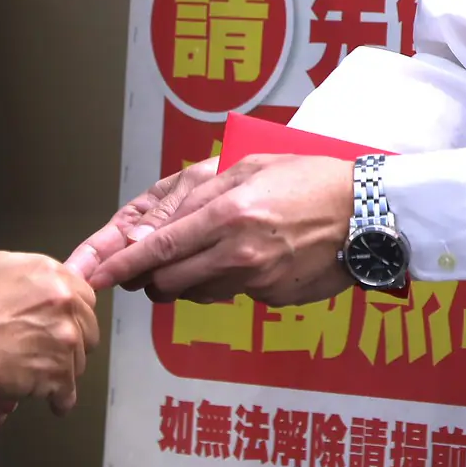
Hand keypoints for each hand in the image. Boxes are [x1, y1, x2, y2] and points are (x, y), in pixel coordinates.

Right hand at [0, 251, 100, 414]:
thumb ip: (33, 273)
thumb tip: (57, 281)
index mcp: (49, 273)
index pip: (83, 295)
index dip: (69, 314)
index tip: (60, 325)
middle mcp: (62, 300)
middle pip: (88, 327)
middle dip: (70, 341)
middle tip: (45, 349)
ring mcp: (64, 336)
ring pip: (79, 360)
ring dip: (60, 369)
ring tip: (32, 371)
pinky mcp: (59, 370)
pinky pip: (68, 392)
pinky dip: (56, 399)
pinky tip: (43, 397)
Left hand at [81, 155, 353, 305]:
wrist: (370, 215)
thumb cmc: (311, 181)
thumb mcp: (252, 168)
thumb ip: (202, 194)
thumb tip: (162, 225)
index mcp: (228, 215)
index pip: (159, 250)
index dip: (122, 266)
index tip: (95, 277)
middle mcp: (238, 254)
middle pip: (168, 283)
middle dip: (152, 277)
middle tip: (155, 263)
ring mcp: (257, 282)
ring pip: (197, 293)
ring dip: (190, 279)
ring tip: (216, 251)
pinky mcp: (273, 299)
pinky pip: (234, 294)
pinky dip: (231, 281)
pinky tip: (256, 257)